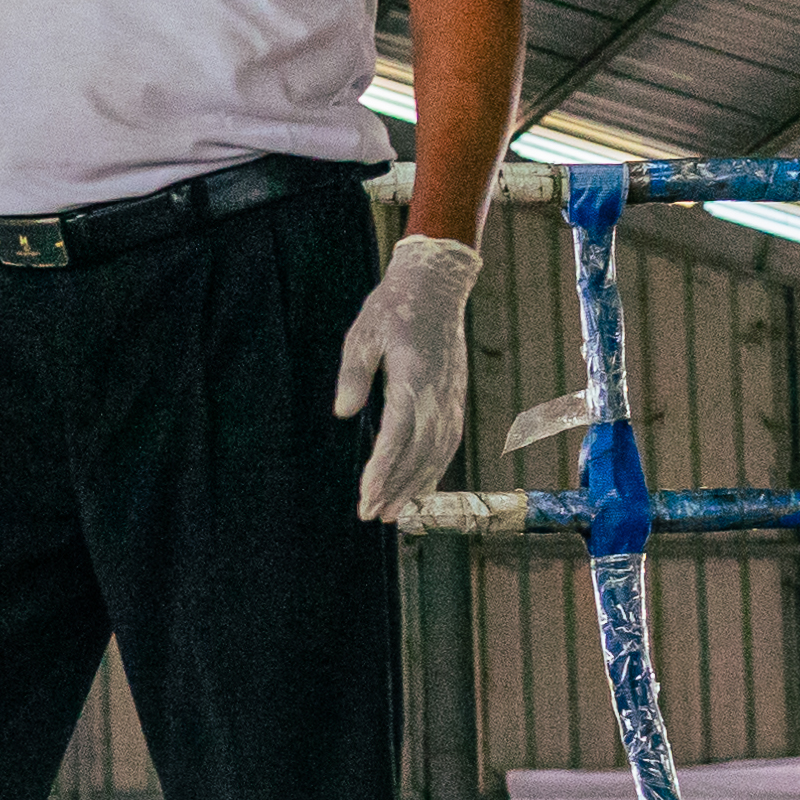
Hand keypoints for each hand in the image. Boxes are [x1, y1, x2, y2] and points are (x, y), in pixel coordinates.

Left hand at [334, 234, 481, 523]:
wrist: (438, 285)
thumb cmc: (394, 307)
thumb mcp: (362, 333)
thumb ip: (353, 375)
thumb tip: (343, 413)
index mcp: (413, 377)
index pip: (398, 435)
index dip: (382, 469)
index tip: (366, 495)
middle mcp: (437, 393)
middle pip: (419, 452)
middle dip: (396, 487)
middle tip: (372, 514)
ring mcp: (451, 397)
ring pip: (438, 452)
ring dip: (417, 485)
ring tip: (394, 513)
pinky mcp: (456, 398)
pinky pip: (448, 442)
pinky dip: (435, 469)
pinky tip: (421, 487)